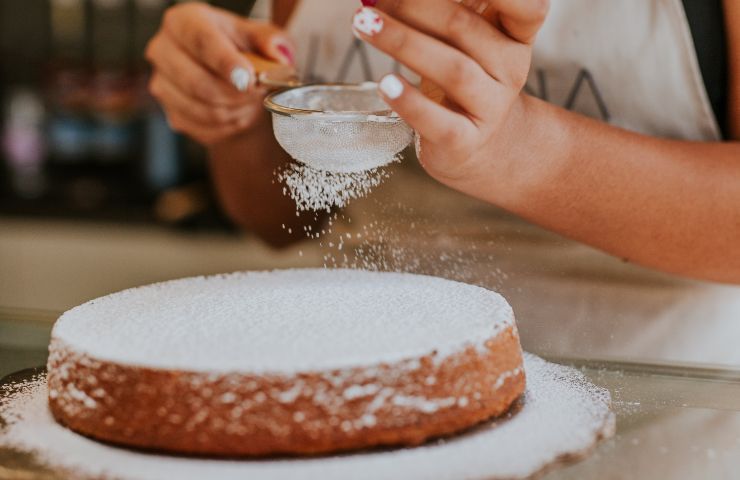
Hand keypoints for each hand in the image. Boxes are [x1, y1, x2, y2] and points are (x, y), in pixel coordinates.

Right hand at [145, 3, 294, 145]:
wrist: (229, 77)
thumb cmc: (240, 49)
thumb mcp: (258, 36)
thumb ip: (269, 40)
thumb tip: (278, 54)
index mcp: (182, 21)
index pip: (200, 41)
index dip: (225, 62)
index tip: (248, 78)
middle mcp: (163, 51)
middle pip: (197, 83)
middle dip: (236, 94)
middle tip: (258, 91)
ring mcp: (162, 85)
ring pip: (203, 110)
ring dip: (236, 111)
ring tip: (250, 101)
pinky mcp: (172, 115)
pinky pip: (205, 129)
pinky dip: (230, 125)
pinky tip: (238, 112)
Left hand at [352, 0, 547, 194]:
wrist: (477, 145)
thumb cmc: (462, 77)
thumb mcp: (461, 40)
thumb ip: (437, 10)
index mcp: (515, 35)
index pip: (529, 8)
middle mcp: (510, 70)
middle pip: (463, 27)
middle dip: (413, 5)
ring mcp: (490, 108)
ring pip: (452, 70)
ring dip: (403, 42)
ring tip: (364, 24)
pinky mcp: (464, 141)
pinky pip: (439, 121)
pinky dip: (410, 102)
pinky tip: (385, 84)